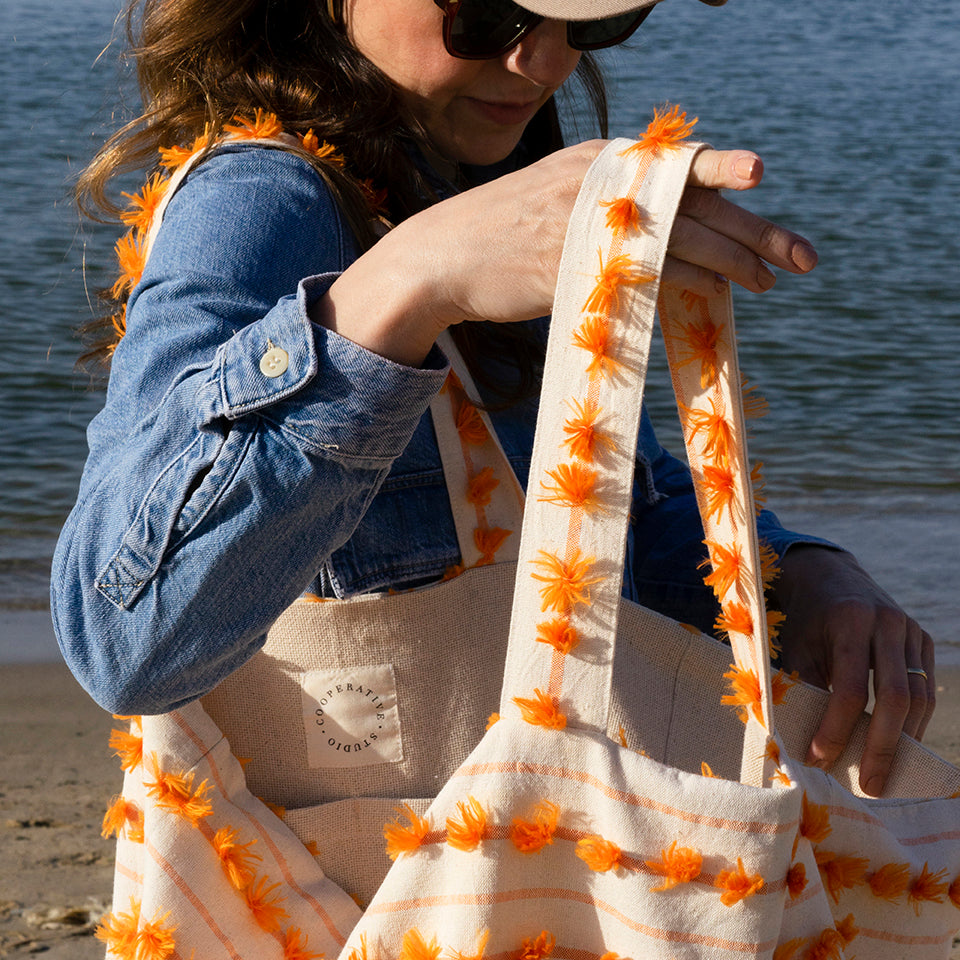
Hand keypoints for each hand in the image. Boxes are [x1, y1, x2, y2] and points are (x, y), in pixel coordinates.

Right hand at [316, 143, 816, 365]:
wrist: (440, 258)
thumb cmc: (495, 238)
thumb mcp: (554, 204)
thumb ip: (605, 212)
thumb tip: (651, 239)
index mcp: (600, 161)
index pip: (677, 167)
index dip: (724, 173)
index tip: (762, 180)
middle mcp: (605, 183)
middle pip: (696, 202)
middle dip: (754, 230)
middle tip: (802, 256)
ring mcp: (595, 222)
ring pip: (685, 237)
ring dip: (734, 260)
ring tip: (770, 280)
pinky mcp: (583, 263)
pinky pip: (651, 273)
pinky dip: (690, 285)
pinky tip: (721, 297)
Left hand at [770, 545, 935, 796]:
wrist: (829, 577)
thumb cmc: (805, 618)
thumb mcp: (794, 646)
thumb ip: (800, 686)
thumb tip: (798, 741)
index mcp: (849, 620)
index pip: (849, 687)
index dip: (835, 728)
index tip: (819, 759)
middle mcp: (887, 623)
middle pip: (896, 697)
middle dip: (882, 747)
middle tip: (870, 786)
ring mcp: (911, 631)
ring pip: (919, 698)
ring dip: (904, 741)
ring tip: (883, 775)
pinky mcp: (923, 640)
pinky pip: (926, 690)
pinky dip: (914, 724)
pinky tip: (898, 748)